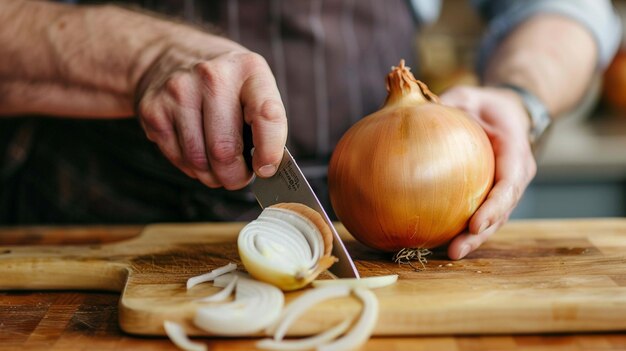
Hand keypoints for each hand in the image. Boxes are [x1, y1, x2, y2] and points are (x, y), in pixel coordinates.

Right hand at [136, 34, 286, 189]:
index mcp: (249, 69)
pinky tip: (197, 154)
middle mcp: (212, 76)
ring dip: (212, 176)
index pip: (267, 116)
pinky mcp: (153, 109)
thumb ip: (266, 124)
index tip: (266, 169)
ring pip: (198, 161)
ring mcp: (178, 91)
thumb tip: (267, 169)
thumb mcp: (254, 86)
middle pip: (224, 150)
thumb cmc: (224, 82)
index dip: (269, 152)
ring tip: (218, 167)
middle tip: (239, 176)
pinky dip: (192, 168)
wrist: (170, 56)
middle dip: (235, 176)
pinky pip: (177, 158)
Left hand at [440, 86, 536, 259]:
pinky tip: (438, 239)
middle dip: (480, 235)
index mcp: (515, 154)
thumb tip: (417, 106)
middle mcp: (515, 177)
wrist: (506, 112)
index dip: (494, 208)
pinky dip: (464, 228)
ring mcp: (504, 189)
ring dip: (472, 239)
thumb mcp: (470, 95)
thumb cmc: (485, 104)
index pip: (508, 186)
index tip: (475, 225)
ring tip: (449, 253)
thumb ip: (450, 101)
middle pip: (501, 212)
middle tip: (455, 251)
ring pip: (492, 220)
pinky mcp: (490, 195)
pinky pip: (479, 214)